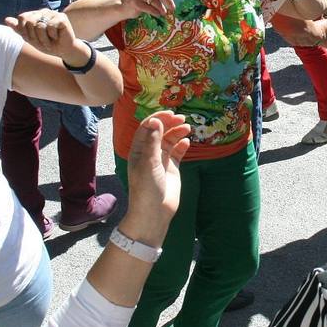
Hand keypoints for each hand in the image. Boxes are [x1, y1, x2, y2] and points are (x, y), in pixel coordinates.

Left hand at [4, 9, 83, 59]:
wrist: (63, 51)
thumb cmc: (48, 44)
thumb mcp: (30, 38)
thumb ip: (19, 29)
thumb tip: (6, 19)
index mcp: (35, 15)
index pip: (22, 18)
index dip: (25, 31)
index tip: (34, 38)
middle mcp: (43, 12)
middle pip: (30, 22)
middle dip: (35, 36)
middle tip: (43, 41)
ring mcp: (53, 13)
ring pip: (39, 26)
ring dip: (44, 39)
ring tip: (50, 41)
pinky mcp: (62, 17)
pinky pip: (50, 27)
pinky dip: (52, 36)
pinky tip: (57, 37)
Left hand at [125, 111, 189, 225]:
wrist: (154, 212)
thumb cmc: (146, 188)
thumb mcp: (148, 163)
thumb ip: (152, 142)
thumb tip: (155, 121)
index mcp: (139, 150)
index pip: (148, 128)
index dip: (158, 119)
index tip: (170, 113)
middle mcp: (150, 153)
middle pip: (160, 132)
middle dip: (170, 124)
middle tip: (182, 118)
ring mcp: (161, 161)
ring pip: (170, 141)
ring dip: (177, 132)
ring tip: (187, 127)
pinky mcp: (172, 169)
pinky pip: (177, 153)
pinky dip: (182, 145)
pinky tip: (187, 142)